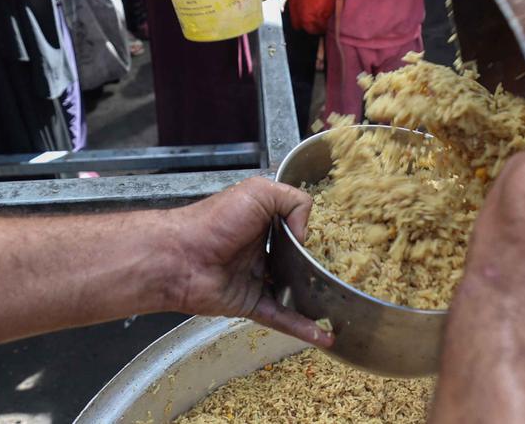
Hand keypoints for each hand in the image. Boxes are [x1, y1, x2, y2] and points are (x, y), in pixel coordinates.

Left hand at [169, 177, 333, 347]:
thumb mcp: (259, 191)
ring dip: (314, 303)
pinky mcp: (249, 304)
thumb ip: (293, 201)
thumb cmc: (214, 220)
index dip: (314, 234)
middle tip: (345, 278)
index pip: (296, 228)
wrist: (179, 256)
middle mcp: (261, 250)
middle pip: (297, 263)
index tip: (338, 242)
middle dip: (318, 271)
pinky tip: (322, 334)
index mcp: (263, 222)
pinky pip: (280, 317)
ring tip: (340, 310)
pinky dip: (301, 327)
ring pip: (291, 293)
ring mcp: (256, 279)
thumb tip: (307, 234)